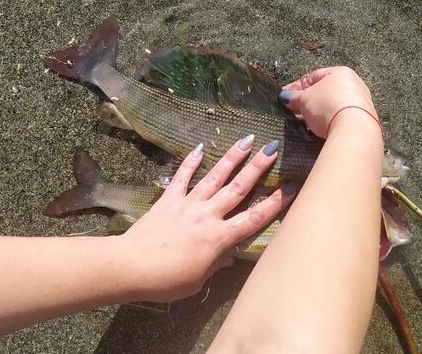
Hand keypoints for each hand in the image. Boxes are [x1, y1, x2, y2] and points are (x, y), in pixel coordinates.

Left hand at [117, 137, 296, 301]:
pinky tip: (199, 148)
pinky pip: (182, 178)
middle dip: (257, 167)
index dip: (275, 204)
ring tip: (246, 140)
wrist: (130, 266)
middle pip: (238, 188)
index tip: (291, 188)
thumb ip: (215, 264)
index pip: (254, 219)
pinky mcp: (168, 200)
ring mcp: (188, 204)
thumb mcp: (198, 280)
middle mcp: (208, 215)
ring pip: (215, 177)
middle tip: (272, 147)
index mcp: (219, 238)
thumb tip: (228, 257)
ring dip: (232, 158)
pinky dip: (190, 162)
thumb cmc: (167, 281)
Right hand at [278, 66, 376, 137]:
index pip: (313, 76)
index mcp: (340, 72)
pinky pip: (340, 116)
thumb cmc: (328, 106)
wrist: (353, 129)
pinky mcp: (362, 118)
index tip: (286, 95)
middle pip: (324, 91)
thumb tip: (286, 97)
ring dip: (317, 112)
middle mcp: (353, 84)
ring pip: (332, 104)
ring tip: (304, 121)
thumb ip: (293, 97)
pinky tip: (319, 127)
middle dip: (307, 101)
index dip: (297, 86)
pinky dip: (329, 120)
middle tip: (293, 109)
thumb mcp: (304, 99)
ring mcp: (359, 102)